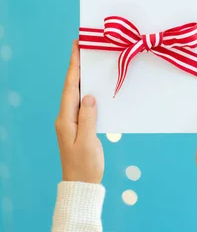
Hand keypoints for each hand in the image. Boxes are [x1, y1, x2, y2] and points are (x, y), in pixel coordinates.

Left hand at [54, 41, 103, 183]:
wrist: (82, 184)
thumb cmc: (85, 165)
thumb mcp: (88, 142)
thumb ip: (88, 118)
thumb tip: (89, 96)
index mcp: (66, 119)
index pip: (70, 87)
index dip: (73, 66)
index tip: (76, 47)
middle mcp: (66, 117)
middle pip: (71, 86)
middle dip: (76, 66)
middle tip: (83, 47)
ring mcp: (72, 122)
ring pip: (77, 93)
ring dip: (82, 77)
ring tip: (90, 61)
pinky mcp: (80, 126)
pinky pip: (83, 103)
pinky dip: (88, 90)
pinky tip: (96, 86)